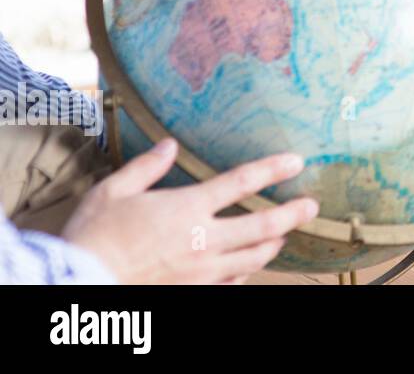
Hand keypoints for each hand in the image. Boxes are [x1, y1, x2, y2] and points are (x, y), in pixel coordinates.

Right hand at [64, 138, 320, 284]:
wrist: (78, 284)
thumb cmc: (92, 235)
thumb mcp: (113, 190)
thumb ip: (146, 167)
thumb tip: (170, 144)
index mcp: (187, 208)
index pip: (241, 183)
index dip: (273, 170)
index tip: (296, 162)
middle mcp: (203, 239)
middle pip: (262, 226)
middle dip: (292, 214)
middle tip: (311, 206)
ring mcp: (202, 271)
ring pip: (253, 259)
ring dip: (272, 245)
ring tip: (283, 235)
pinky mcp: (193, 292)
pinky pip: (231, 284)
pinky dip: (245, 273)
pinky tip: (248, 268)